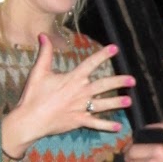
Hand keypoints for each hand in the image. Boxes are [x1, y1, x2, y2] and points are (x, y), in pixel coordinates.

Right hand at [2, 39, 133, 158]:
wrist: (30, 120)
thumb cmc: (33, 96)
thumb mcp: (38, 72)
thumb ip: (44, 53)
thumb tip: (43, 35)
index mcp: (72, 79)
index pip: (90, 64)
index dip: (103, 55)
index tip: (115, 49)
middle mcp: (80, 92)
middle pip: (103, 85)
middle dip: (118, 82)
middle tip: (132, 80)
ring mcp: (80, 108)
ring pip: (103, 105)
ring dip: (117, 103)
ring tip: (129, 101)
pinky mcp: (78, 121)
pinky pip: (95, 124)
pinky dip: (106, 125)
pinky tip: (118, 127)